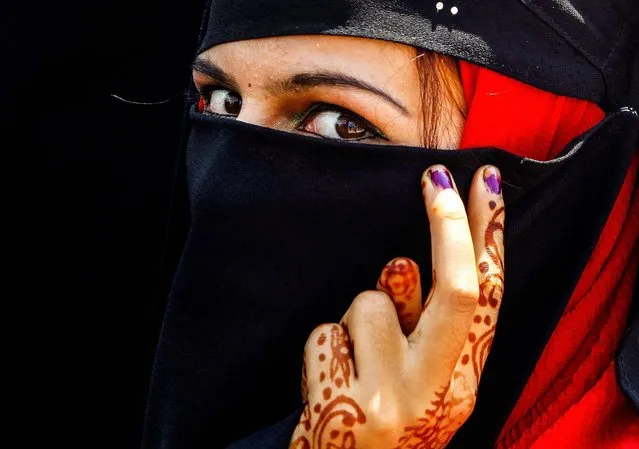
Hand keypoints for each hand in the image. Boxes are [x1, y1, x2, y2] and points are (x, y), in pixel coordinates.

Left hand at [290, 165, 504, 448]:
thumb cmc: (380, 420)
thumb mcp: (414, 379)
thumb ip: (415, 323)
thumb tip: (401, 263)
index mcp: (462, 384)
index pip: (487, 300)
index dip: (489, 238)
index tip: (488, 184)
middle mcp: (438, 392)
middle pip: (455, 290)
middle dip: (449, 224)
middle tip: (437, 176)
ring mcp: (393, 400)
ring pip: (370, 302)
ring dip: (354, 315)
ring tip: (350, 359)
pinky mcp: (347, 406)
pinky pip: (325, 334)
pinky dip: (323, 346)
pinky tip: (326, 382)